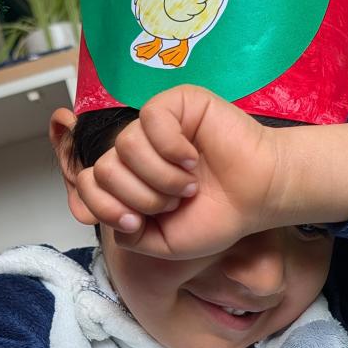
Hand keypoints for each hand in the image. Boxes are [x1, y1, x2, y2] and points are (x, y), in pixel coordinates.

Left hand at [73, 85, 280, 259]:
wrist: (259, 197)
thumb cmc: (219, 217)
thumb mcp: (164, 244)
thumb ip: (129, 236)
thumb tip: (114, 213)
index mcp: (131, 181)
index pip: (88, 185)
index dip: (104, 208)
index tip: (137, 222)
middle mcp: (137, 152)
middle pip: (103, 169)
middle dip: (140, 197)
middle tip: (176, 201)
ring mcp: (154, 126)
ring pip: (125, 146)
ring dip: (160, 176)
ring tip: (189, 183)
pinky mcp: (175, 103)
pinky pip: (150, 119)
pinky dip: (171, 147)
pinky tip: (193, 158)